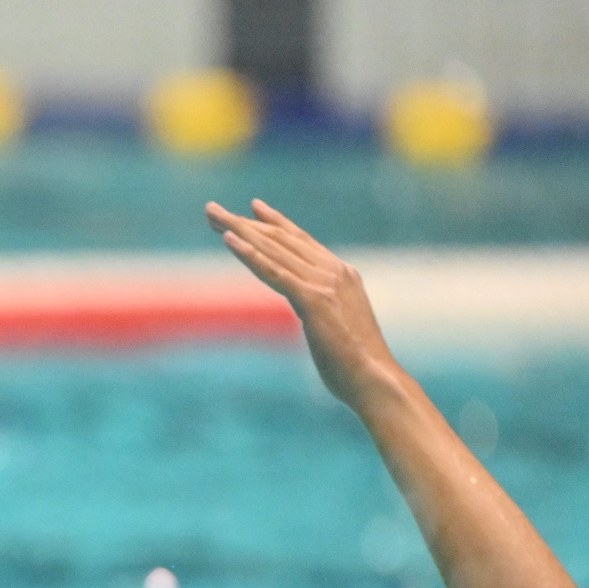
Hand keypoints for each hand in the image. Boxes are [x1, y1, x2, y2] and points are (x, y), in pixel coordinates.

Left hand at [205, 200, 397, 408]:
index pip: (302, 241)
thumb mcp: (338, 325)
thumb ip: (324, 308)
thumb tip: (311, 308)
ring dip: (240, 230)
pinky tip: (228, 240)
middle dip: (245, 222)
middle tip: (213, 210)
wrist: (375, 380)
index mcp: (343, 274)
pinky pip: (274, 272)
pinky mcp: (313, 301)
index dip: (276, 223)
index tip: (253, 207)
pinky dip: (250, 254)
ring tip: (213, 216)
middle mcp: (334, 271)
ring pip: (274, 249)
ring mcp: (324, 284)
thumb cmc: (356, 363)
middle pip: (281, 239)